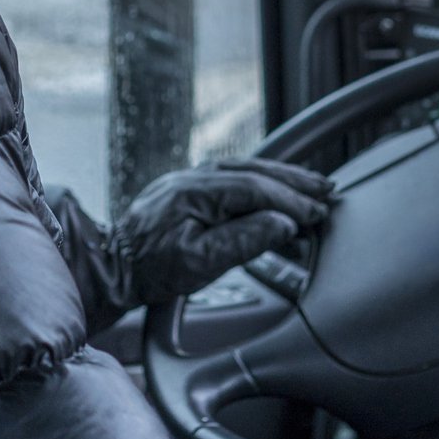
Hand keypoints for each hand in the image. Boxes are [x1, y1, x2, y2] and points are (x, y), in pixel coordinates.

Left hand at [111, 158, 333, 307]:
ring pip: (247, 170)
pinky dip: (261, 182)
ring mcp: (191, 180)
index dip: (291, 201)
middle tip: (326, 191)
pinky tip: (276, 190)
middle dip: (294, 181)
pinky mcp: (189, 189)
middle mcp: (195, 176)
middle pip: (257, 171)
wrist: (113, 267)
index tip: (316, 214)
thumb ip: (244, 240)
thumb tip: (282, 223)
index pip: (257, 189)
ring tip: (311, 187)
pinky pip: (234, 178)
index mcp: (197, 189)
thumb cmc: (151, 268)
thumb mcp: (201, 262)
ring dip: (281, 178)